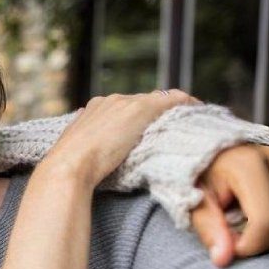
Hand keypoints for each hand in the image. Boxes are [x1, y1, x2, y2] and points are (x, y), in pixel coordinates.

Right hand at [46, 91, 200, 187]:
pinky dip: (188, 105)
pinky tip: (198, 114)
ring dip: (173, 111)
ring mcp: (127, 102)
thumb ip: (92, 144)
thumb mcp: (81, 152)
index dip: (141, 119)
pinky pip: (175, 99)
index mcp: (94, 109)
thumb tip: (97, 150)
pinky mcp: (142, 107)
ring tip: (189, 124)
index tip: (152, 130)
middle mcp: (111, 100)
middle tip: (177, 128)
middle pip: (144, 102)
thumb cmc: (72, 168)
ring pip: (159, 100)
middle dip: (159, 114)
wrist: (70, 165)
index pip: (126, 107)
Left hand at [191, 145, 268, 266]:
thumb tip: (224, 260)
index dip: (248, 245)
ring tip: (232, 218)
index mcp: (249, 165)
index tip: (225, 249)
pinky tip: (245, 212)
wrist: (196, 137)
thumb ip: (209, 228)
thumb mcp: (191, 198)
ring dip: (260, 232)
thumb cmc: (190, 169)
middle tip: (224, 236)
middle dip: (253, 242)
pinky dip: (266, 221)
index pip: (266, 222)